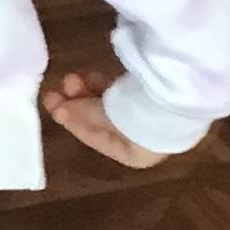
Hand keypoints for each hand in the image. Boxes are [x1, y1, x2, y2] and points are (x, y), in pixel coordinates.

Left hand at [43, 71, 168, 171]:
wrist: (176, 93)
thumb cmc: (134, 115)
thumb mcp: (100, 118)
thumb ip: (80, 115)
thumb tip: (60, 110)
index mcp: (136, 155)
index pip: (98, 139)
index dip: (73, 121)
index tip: (53, 102)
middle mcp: (147, 140)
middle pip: (106, 120)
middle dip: (81, 102)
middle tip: (64, 82)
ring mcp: (157, 117)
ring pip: (115, 104)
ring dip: (92, 90)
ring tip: (76, 74)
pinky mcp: (163, 93)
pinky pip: (128, 91)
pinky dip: (110, 85)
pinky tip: (98, 74)